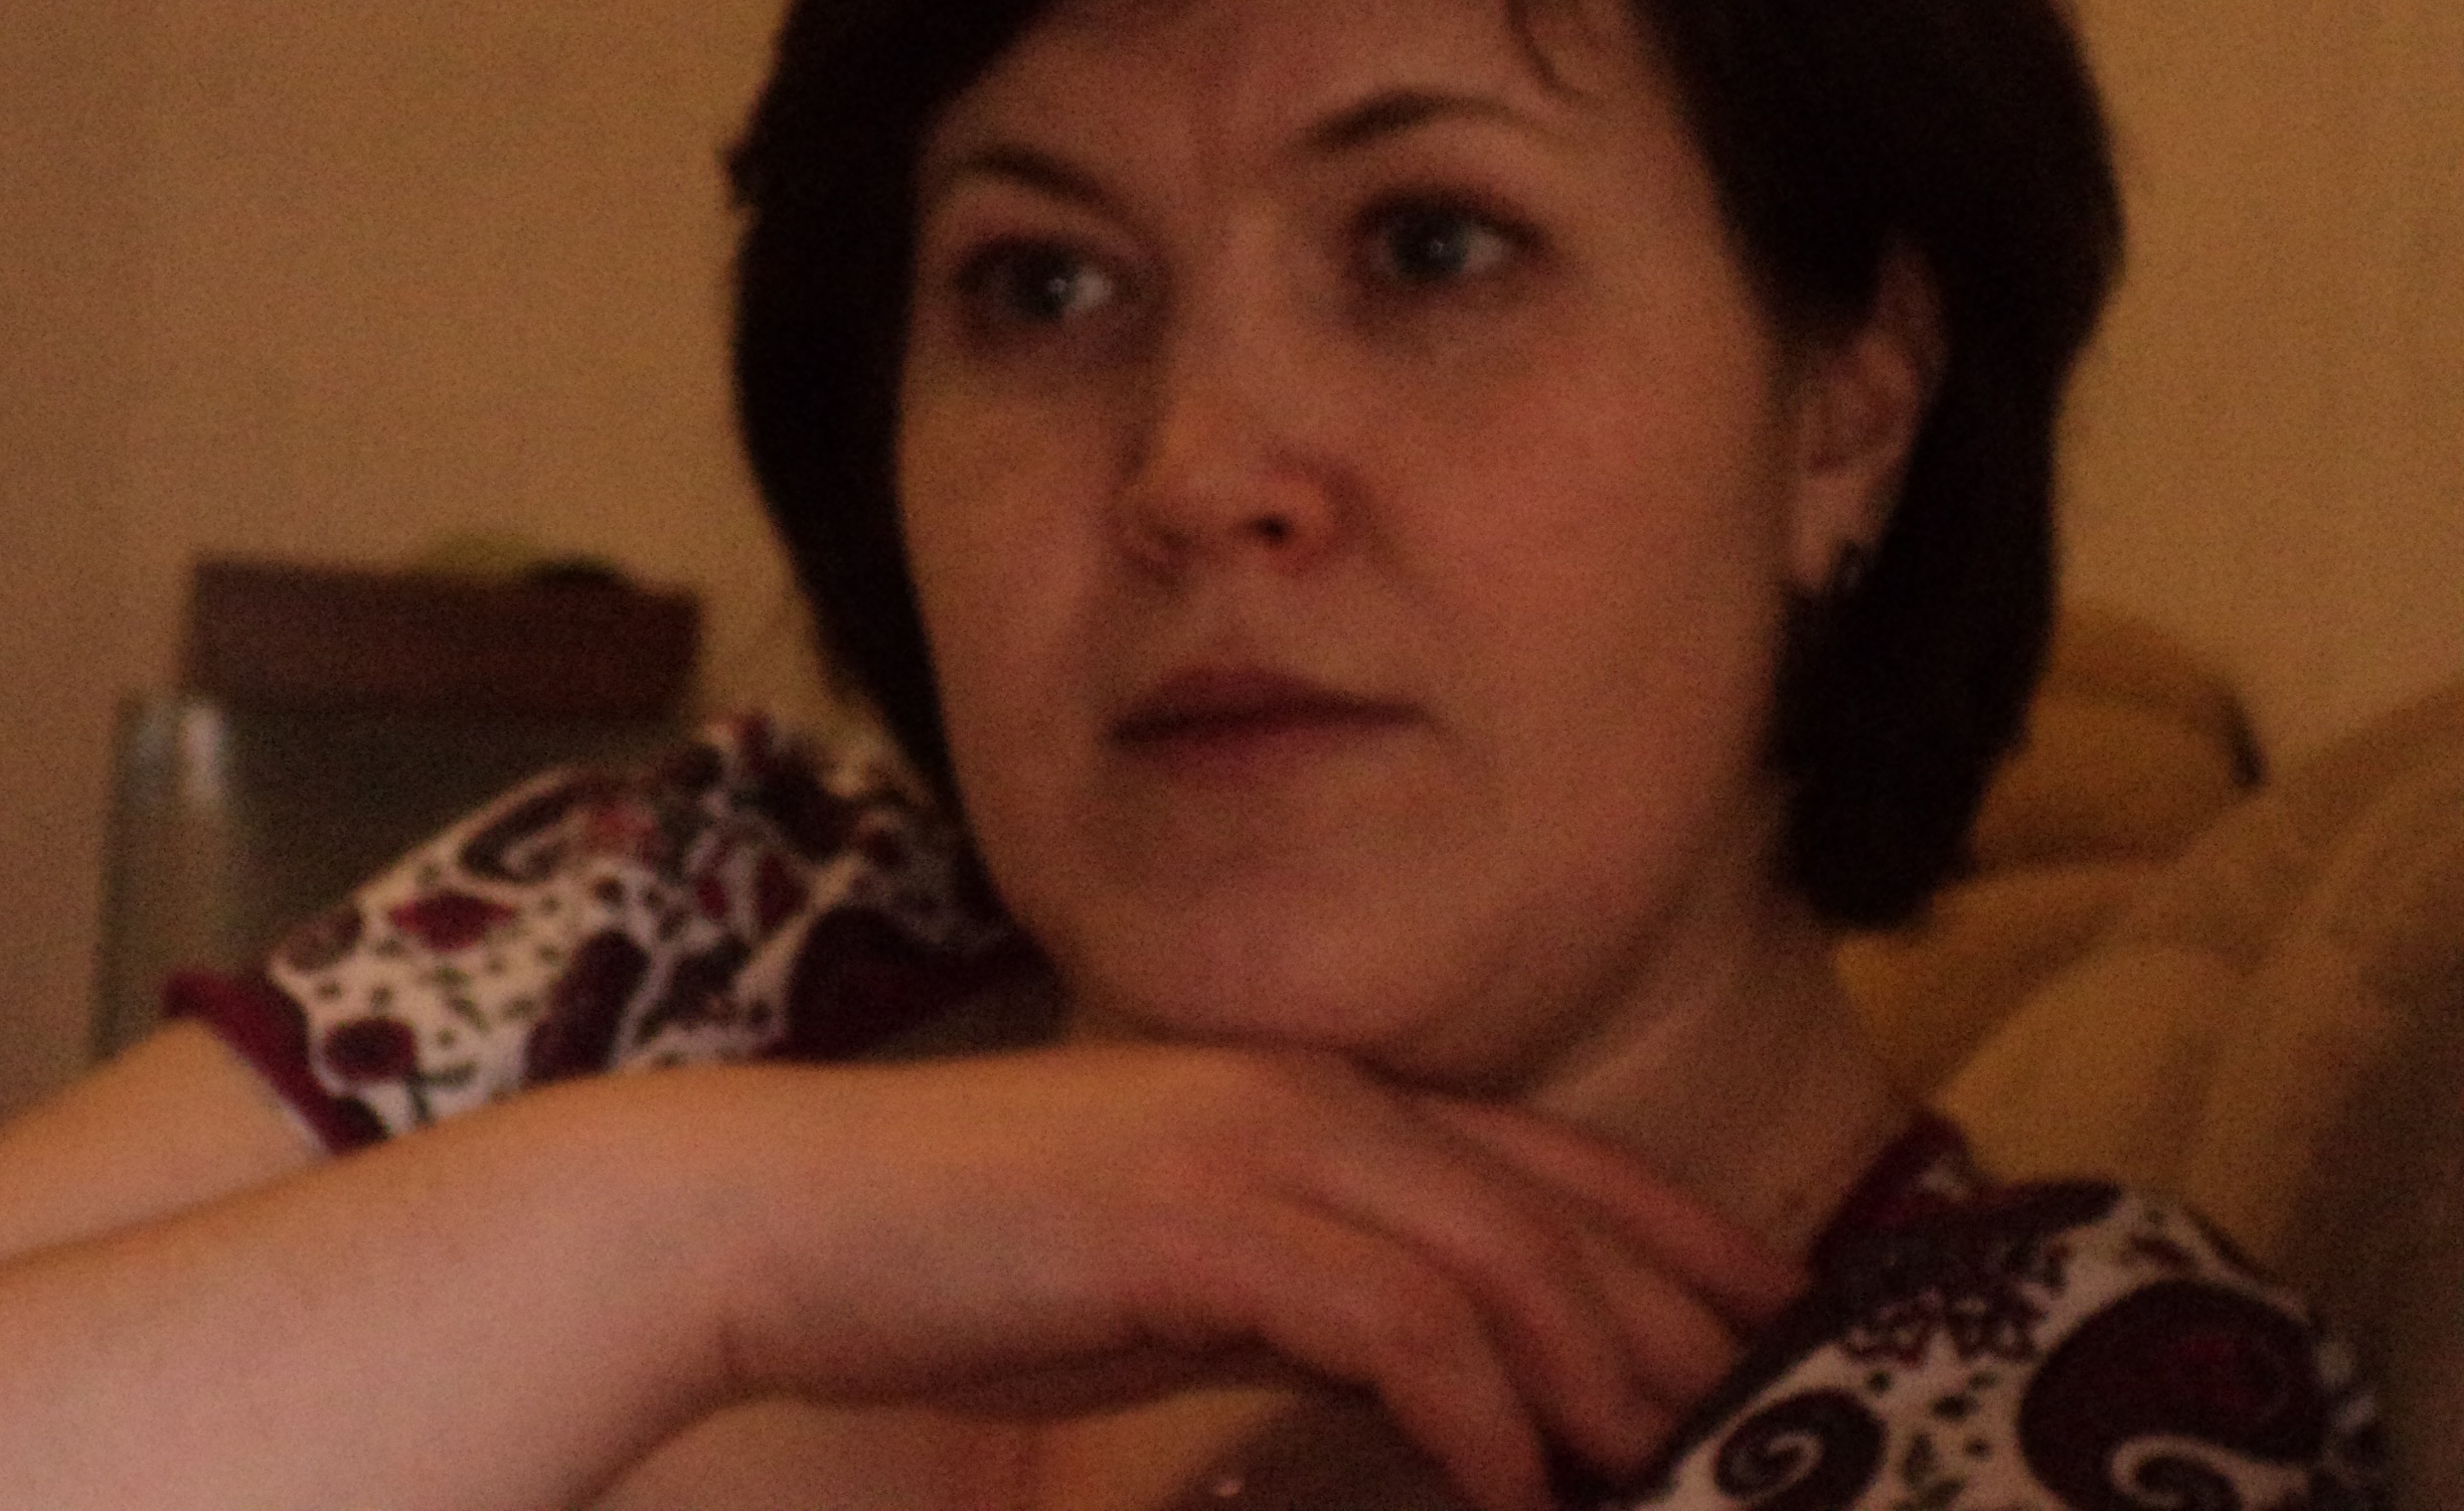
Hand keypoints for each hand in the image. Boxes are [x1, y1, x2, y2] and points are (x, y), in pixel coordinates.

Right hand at [669, 1044, 1800, 1510]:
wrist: (800, 1212)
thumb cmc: (978, 1251)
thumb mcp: (1179, 1267)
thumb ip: (1305, 1289)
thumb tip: (1425, 1369)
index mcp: (1310, 1098)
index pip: (1543, 1158)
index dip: (1673, 1231)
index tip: (1768, 1316)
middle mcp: (1308, 1098)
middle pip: (1554, 1200)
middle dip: (1677, 1310)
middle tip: (1768, 1414)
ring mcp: (1253, 1147)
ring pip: (1497, 1251)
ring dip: (1596, 1368)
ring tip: (1661, 1468)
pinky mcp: (1196, 1221)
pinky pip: (1389, 1318)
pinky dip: (1473, 1408)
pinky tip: (1508, 1486)